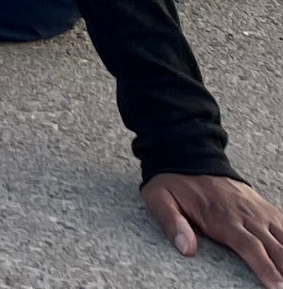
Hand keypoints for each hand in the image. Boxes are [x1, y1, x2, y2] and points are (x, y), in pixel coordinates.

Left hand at [144, 173, 282, 287]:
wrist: (188, 155)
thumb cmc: (174, 183)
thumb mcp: (159, 198)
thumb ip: (171, 223)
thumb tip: (186, 249)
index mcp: (221, 217)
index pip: (249, 246)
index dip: (265, 267)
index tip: (276, 285)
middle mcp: (245, 215)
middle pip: (273, 246)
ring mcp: (257, 210)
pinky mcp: (262, 207)